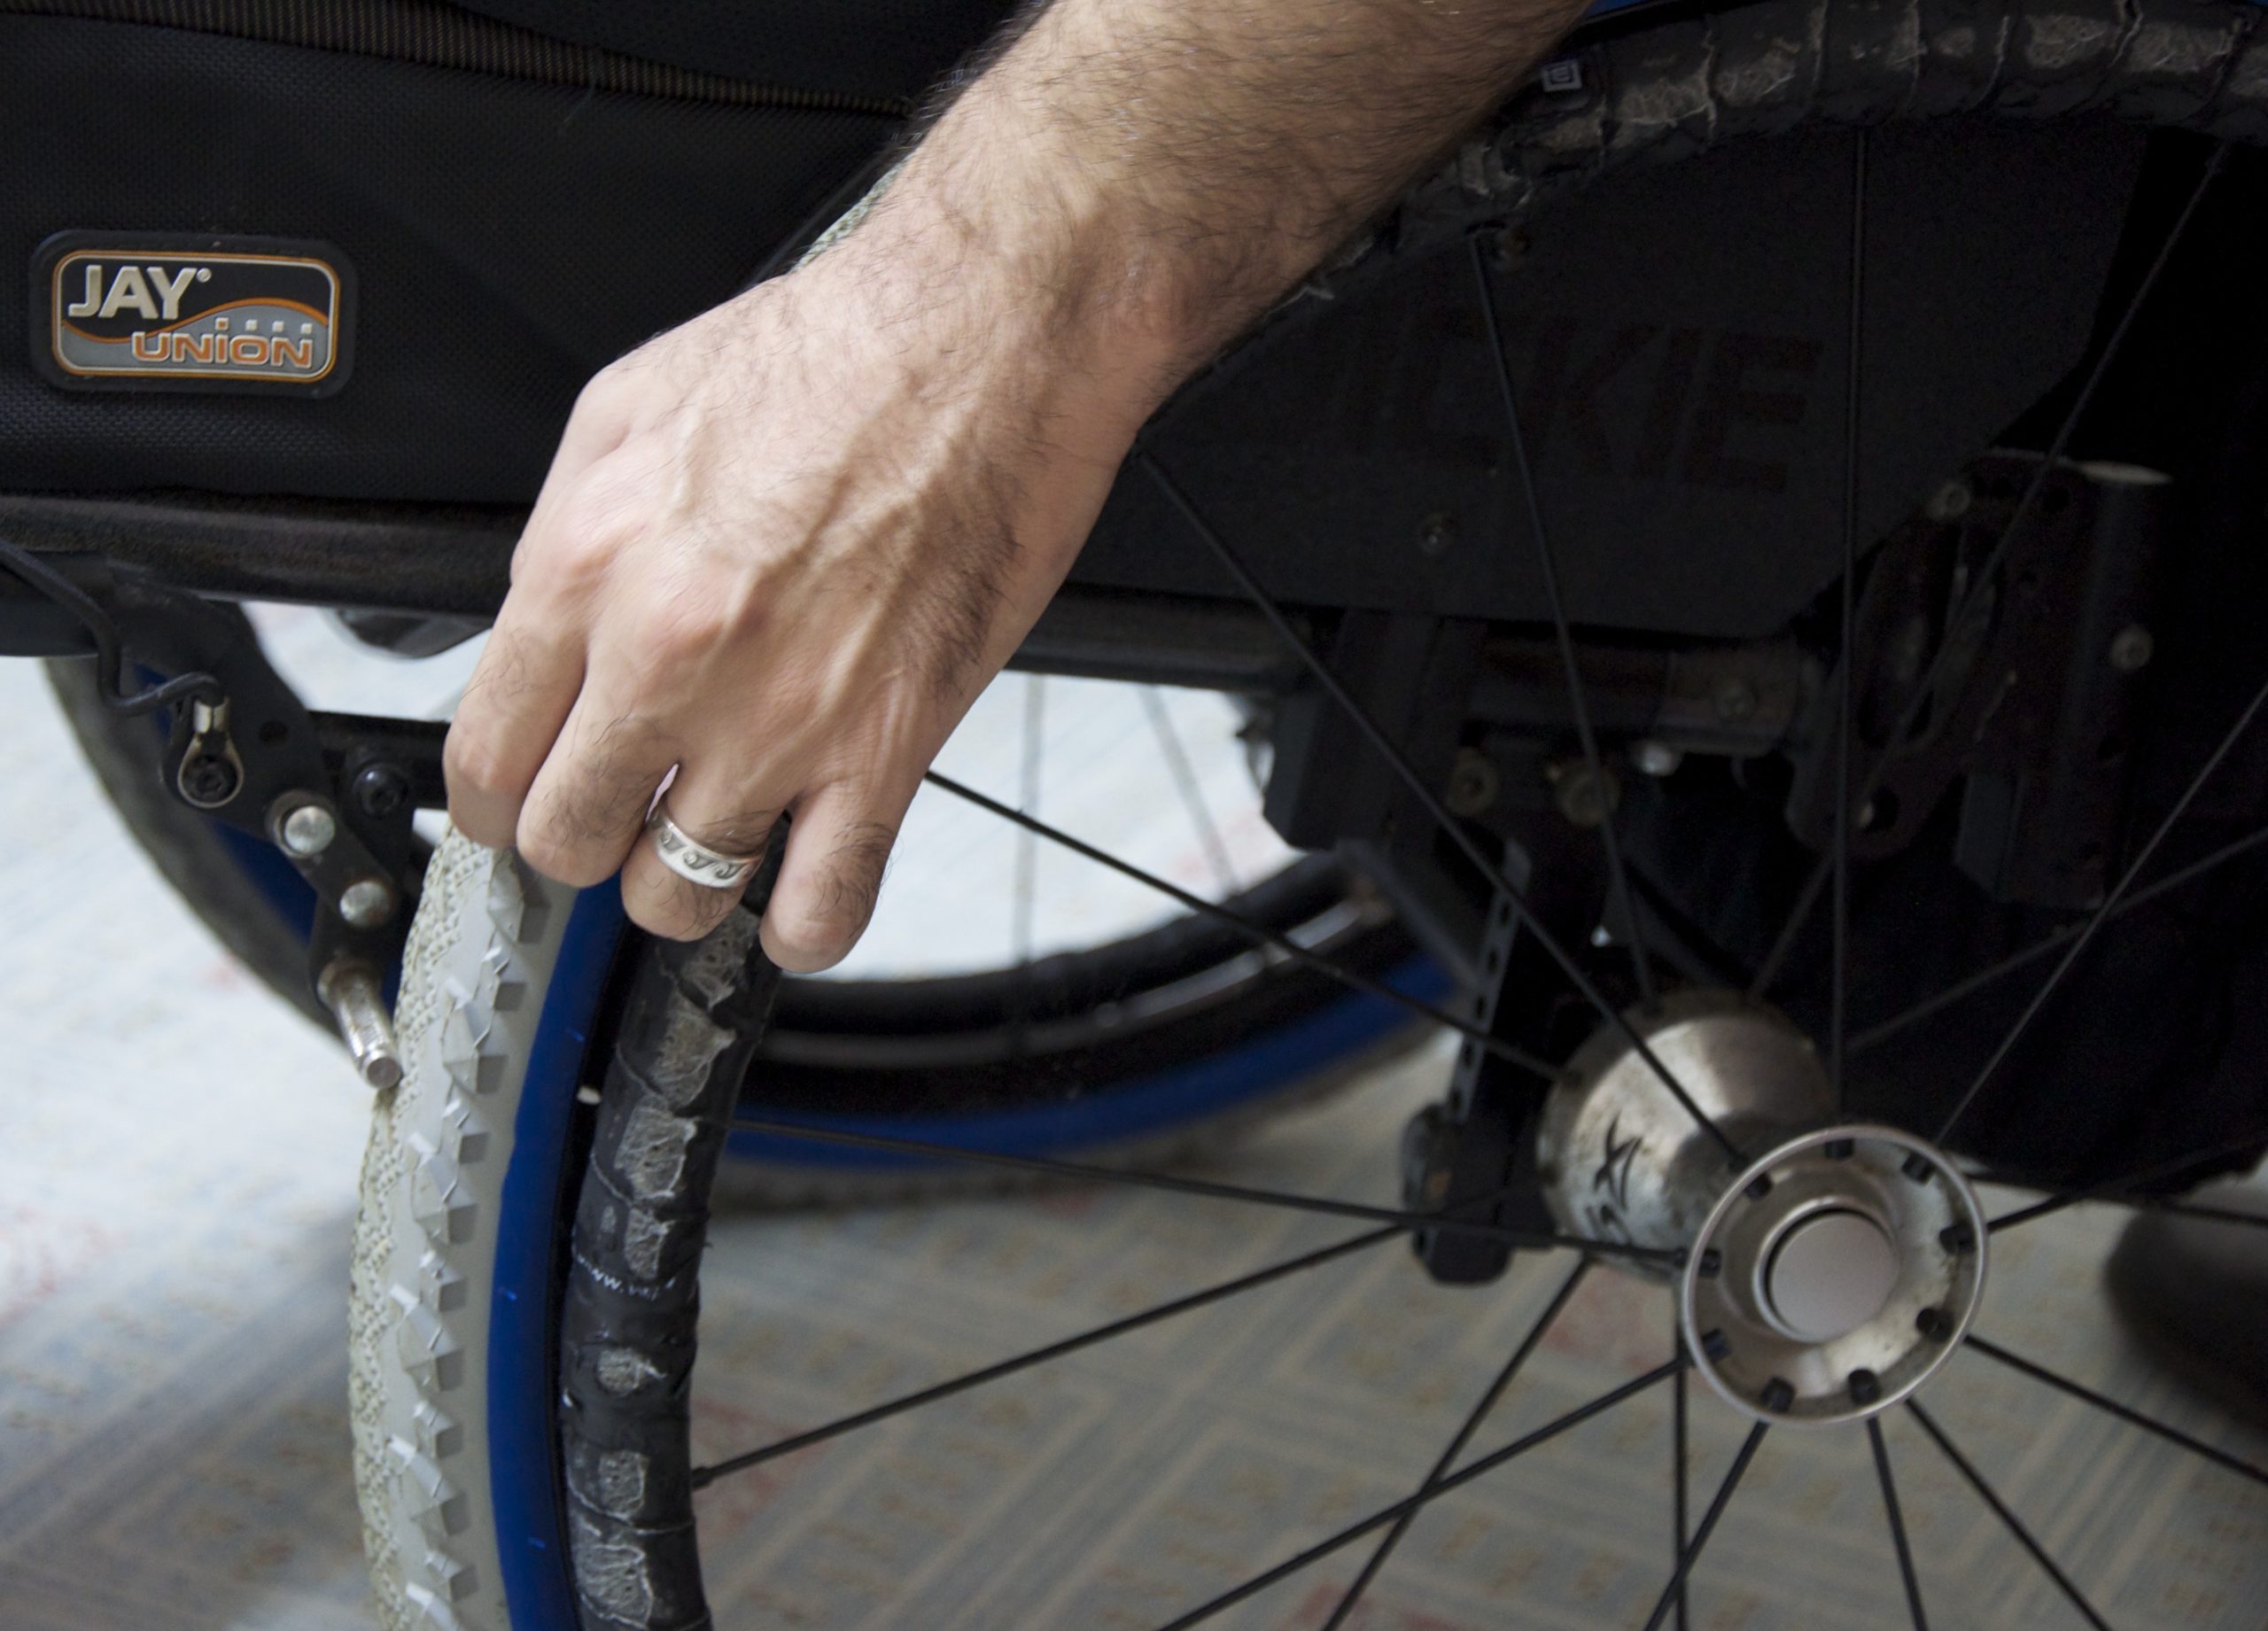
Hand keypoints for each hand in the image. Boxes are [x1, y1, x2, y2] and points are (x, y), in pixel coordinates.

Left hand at [443, 225, 1161, 967]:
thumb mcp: (630, 407)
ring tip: (706, 842)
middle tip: (615, 816)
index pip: (485, 757)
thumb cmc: (830, 355)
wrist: (982, 339)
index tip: (518, 804)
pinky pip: (824, 907)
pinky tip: (797, 902)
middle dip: (583, 840)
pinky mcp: (886, 748)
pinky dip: (802, 929)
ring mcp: (780, 719)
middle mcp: (670, 657)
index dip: (495, 800)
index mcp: (587, 566)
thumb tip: (541, 632)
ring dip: (682, 883)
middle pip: (568, 840)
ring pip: (677, 893)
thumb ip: (566, 536)